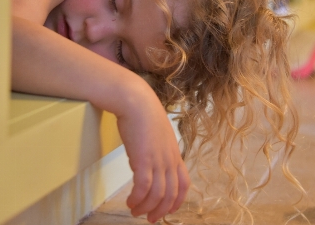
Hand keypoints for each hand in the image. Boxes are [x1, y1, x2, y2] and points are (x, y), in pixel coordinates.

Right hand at [116, 92, 189, 222]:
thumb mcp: (157, 134)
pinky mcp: (143, 159)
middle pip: (171, 194)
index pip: (184, 184)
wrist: (135, 101)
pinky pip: (142, 187)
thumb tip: (146, 163)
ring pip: (157, 194)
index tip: (167, 210)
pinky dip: (137, 198)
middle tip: (149, 218)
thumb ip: (157, 150)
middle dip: (160, 210)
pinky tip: (130, 201)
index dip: (177, 200)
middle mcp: (169, 159)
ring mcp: (157, 160)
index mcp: (174, 153)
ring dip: (146, 207)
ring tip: (135, 211)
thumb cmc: (143, 113)